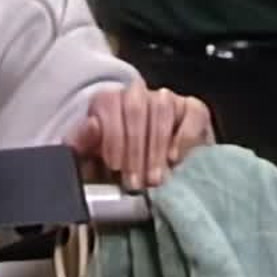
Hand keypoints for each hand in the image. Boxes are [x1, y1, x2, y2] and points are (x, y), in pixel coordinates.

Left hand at [65, 84, 213, 191]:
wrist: (148, 179)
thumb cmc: (113, 170)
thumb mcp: (89, 162)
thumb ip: (83, 144)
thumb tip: (92, 125)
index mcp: (107, 101)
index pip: (108, 104)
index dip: (112, 136)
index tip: (115, 167)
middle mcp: (136, 94)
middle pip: (135, 108)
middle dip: (135, 148)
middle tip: (136, 182)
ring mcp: (166, 99)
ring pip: (161, 108)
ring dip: (156, 147)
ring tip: (154, 179)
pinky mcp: (193, 109)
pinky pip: (192, 112)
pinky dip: (184, 136)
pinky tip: (174, 159)